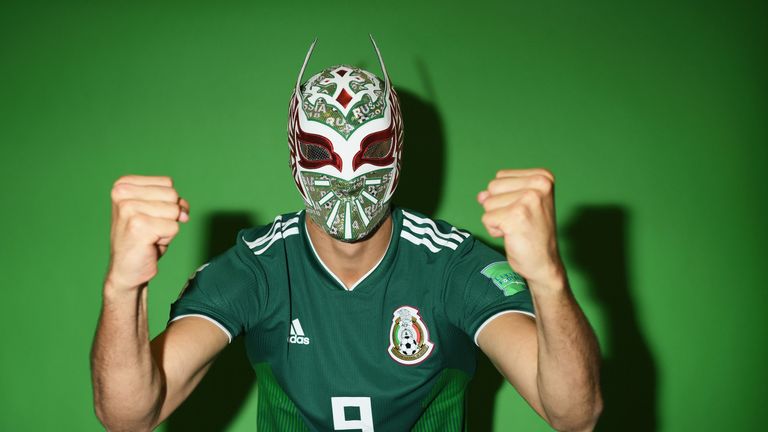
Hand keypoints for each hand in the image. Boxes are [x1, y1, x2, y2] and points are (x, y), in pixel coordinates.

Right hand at [106, 175, 188, 291]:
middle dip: (169, 215)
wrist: (127, 269)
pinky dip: (167, 238)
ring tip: (149, 235)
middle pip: (172, 195)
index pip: (167, 183)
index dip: (167, 202)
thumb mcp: (157, 211)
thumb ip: (172, 201)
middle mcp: (122, 193)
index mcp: (123, 184)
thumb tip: (183, 211)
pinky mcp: (138, 226)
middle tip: (150, 228)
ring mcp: (128, 209)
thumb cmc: (143, 238)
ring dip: (168, 227)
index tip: (149, 215)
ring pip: (174, 211)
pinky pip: (173, 228)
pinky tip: (149, 244)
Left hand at [477, 169, 563, 287]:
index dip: (505, 197)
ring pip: (487, 203)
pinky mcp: (516, 216)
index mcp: (543, 177)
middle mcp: (539, 184)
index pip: (500, 176)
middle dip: (498, 207)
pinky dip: (494, 230)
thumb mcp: (518, 205)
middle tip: (519, 221)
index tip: (524, 211)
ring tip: (516, 228)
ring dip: (497, 219)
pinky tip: (512, 236)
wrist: (544, 262)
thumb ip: (499, 194)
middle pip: (492, 187)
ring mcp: (528, 199)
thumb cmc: (532, 233)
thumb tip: (481, 195)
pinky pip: (486, 219)